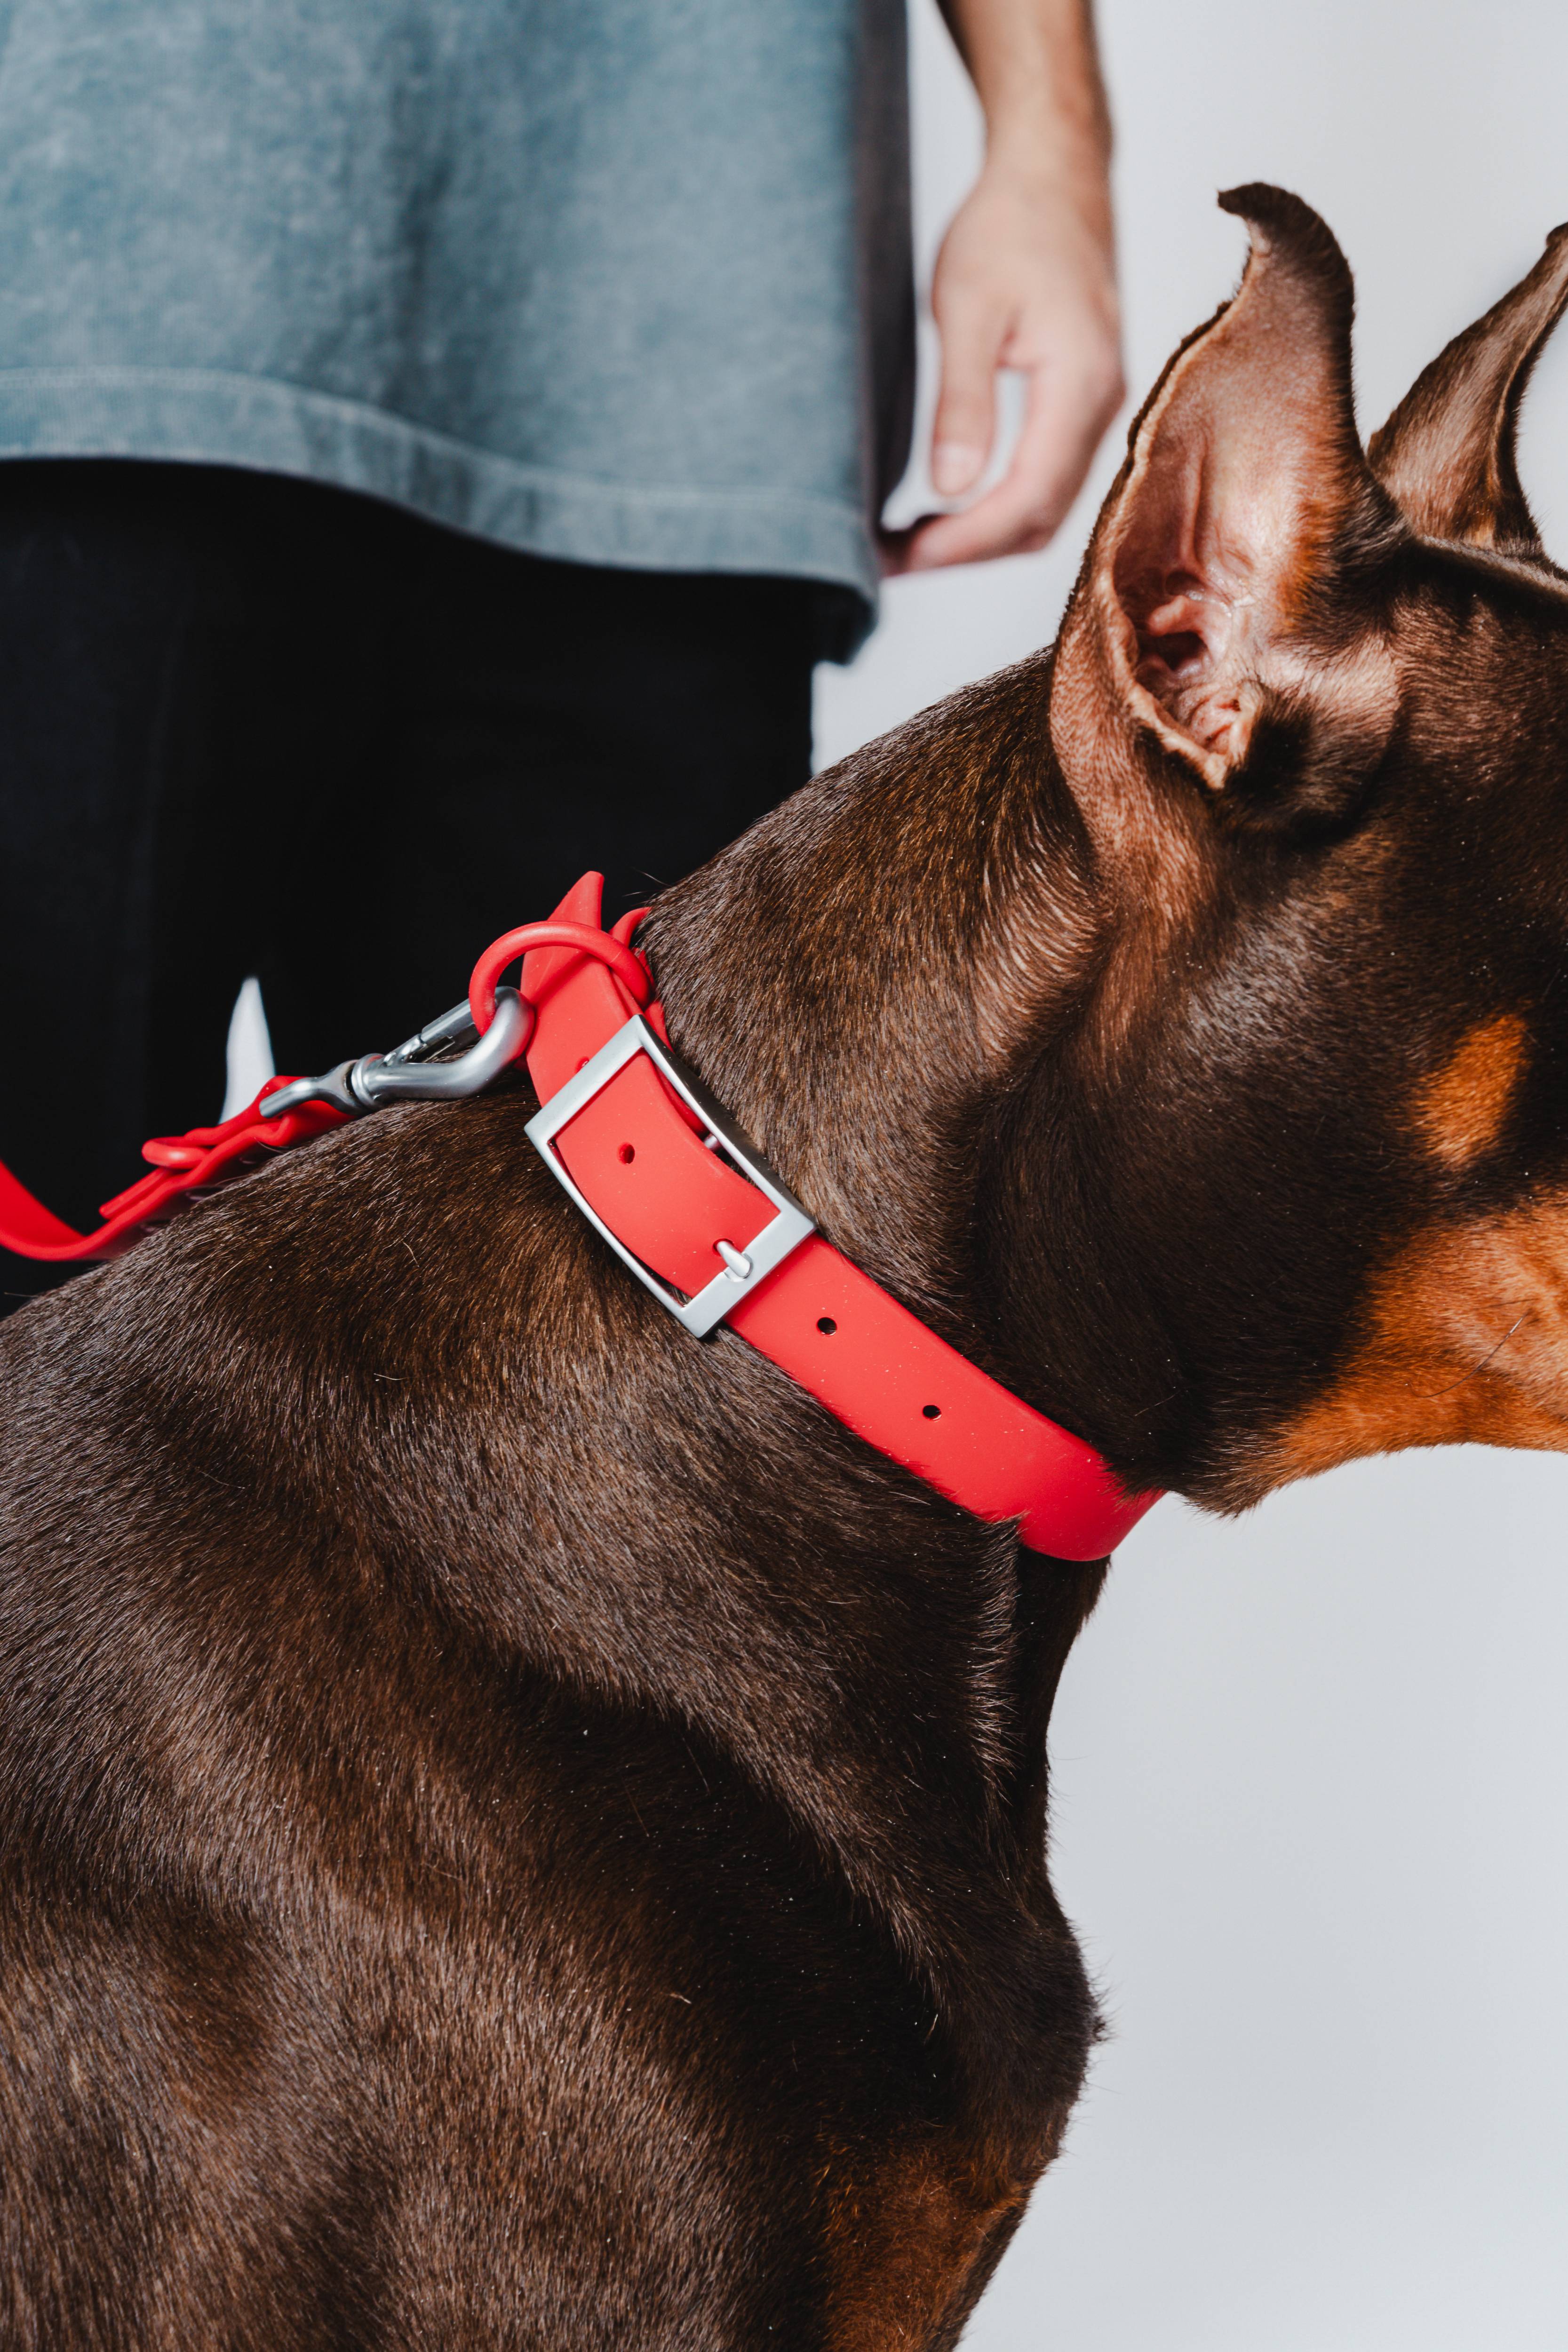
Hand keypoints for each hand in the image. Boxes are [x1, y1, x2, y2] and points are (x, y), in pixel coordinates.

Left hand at [882, 164, 1122, 574]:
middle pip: (1039, 519)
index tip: (906, 558)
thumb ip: (963, 401)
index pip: (1027, 500)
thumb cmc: (1010, 224)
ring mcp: (1098, 408)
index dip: (966, 542)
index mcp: (1079, 385)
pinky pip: (1046, 480)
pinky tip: (950, 505)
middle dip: (967, 552)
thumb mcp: (968, 307)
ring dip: (981, 537)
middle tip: (891, 560)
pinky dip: (998, 508)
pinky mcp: (1082, 403)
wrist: (1054, 172)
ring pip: (1045, 508)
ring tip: (911, 541)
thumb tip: (951, 489)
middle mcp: (1103, 407)